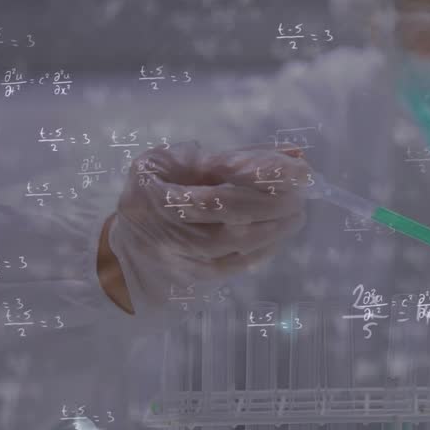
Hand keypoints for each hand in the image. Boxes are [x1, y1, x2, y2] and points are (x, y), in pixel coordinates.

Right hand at [101, 141, 309, 313]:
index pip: (215, 177)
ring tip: (296, 213)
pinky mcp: (195, 276)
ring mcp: (180, 255)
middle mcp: (166, 224)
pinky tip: (279, 235)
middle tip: (301, 194)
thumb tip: (291, 154)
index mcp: (158, 189)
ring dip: (273, 227)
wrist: (129, 249)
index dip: (259, 174)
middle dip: (272, 201)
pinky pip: (234, 265)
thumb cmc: (156, 193)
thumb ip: (231, 156)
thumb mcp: (175, 161)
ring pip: (233, 243)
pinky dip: (262, 249)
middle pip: (227, 212)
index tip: (296, 169)